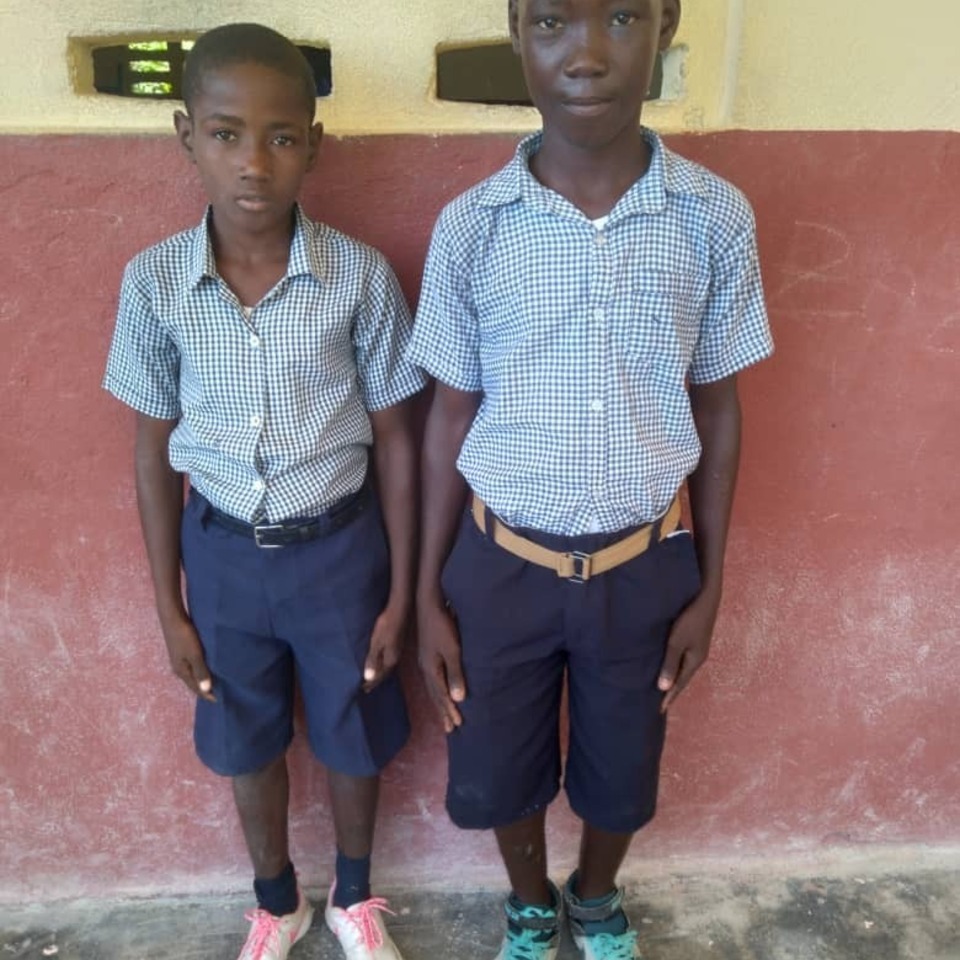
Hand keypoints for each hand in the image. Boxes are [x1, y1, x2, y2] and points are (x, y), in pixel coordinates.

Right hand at [161, 614, 215, 702]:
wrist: (172, 617)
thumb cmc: (184, 636)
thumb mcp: (195, 654)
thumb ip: (201, 672)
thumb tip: (206, 690)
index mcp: (181, 671)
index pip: (195, 688)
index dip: (207, 695)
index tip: (219, 701)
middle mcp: (179, 668)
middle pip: (193, 683)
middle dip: (204, 689)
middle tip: (219, 694)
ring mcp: (179, 660)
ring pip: (193, 674)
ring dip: (203, 679)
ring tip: (215, 683)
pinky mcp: (182, 652)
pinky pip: (193, 666)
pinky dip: (201, 670)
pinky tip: (207, 668)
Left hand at [363, 602, 406, 692]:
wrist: (399, 609)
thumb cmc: (386, 625)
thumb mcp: (376, 643)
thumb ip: (372, 660)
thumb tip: (368, 678)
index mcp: (390, 659)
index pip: (380, 676)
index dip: (372, 682)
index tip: (363, 689)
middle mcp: (395, 657)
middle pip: (385, 673)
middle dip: (376, 680)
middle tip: (367, 686)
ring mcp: (397, 650)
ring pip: (387, 666)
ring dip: (379, 672)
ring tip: (372, 676)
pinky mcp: (397, 643)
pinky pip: (388, 658)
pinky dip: (382, 663)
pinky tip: (379, 660)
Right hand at [417, 599, 465, 733]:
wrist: (428, 605)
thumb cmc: (443, 627)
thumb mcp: (452, 651)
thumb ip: (455, 674)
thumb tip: (458, 699)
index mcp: (431, 669)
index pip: (441, 696)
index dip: (450, 710)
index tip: (457, 725)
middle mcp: (425, 668)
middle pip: (435, 695)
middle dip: (443, 711)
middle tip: (450, 728)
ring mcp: (425, 660)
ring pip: (433, 687)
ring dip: (440, 702)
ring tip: (446, 714)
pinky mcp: (427, 653)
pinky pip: (433, 678)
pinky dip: (438, 689)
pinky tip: (440, 689)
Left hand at [658, 589, 719, 712]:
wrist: (706, 598)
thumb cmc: (690, 619)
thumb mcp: (676, 642)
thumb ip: (670, 664)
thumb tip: (664, 688)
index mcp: (694, 661)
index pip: (679, 684)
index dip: (669, 697)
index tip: (660, 710)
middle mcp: (698, 657)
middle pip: (682, 678)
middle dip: (672, 690)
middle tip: (660, 703)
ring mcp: (697, 648)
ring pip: (683, 668)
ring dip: (673, 678)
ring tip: (663, 687)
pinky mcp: (695, 639)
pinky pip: (683, 658)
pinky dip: (675, 666)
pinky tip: (669, 664)